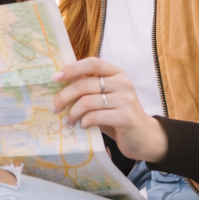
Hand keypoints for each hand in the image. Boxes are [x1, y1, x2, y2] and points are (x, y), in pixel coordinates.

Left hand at [53, 58, 167, 162]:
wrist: (144, 136)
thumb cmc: (118, 115)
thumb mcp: (105, 97)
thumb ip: (89, 89)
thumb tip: (60, 85)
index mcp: (117, 74)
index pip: (92, 63)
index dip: (72, 69)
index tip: (55, 78)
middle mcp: (123, 83)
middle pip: (84, 84)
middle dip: (64, 97)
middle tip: (55, 107)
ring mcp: (126, 100)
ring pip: (87, 102)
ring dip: (72, 113)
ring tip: (69, 121)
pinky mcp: (125, 117)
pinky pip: (95, 117)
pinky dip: (84, 122)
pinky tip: (84, 126)